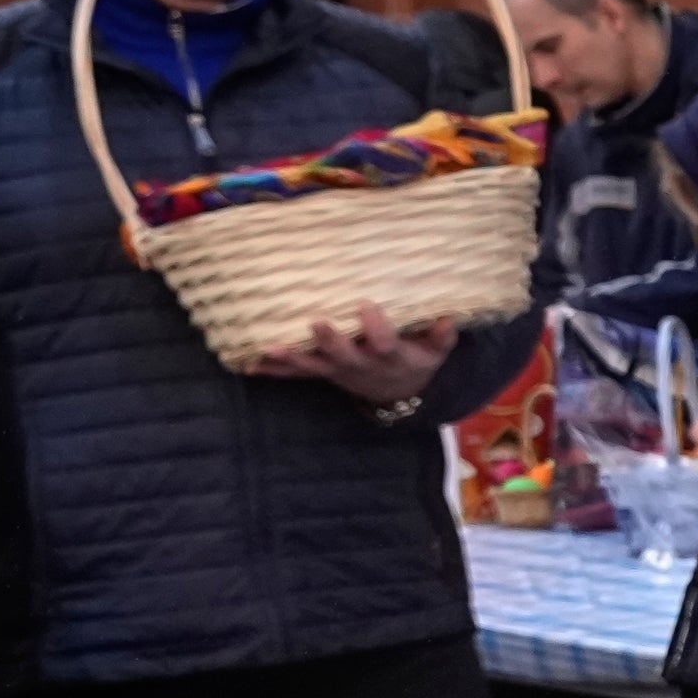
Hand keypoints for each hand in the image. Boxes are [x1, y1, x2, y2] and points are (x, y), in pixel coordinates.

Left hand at [271, 310, 462, 407]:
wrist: (396, 393)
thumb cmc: (415, 360)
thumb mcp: (435, 352)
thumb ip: (441, 337)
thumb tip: (449, 318)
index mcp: (389, 357)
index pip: (384, 343)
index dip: (377, 328)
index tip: (366, 305)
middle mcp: (360, 366)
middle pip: (343, 356)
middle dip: (329, 340)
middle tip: (316, 321)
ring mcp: (337, 372)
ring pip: (313, 366)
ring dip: (291, 357)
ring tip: (270, 347)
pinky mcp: (322, 373)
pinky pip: (295, 374)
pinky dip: (272, 370)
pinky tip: (248, 364)